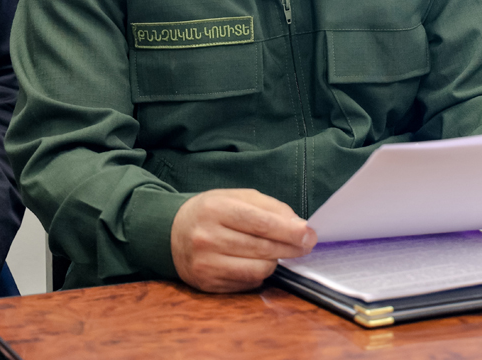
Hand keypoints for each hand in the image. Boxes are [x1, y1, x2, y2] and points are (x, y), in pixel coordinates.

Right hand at [171, 189, 316, 292]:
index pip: (262, 224)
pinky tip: (257, 262)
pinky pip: (246, 283)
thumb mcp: (238, 197)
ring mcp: (205, 263)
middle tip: (306, 245)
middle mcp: (207, 238)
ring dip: (275, 261)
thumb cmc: (212, 211)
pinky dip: (258, 274)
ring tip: (277, 252)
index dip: (290, 231)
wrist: (172, 232)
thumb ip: (270, 207)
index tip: (309, 234)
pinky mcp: (206, 283)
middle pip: (262, 248)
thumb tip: (298, 226)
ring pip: (257, 270)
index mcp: (216, 209)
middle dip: (291, 248)